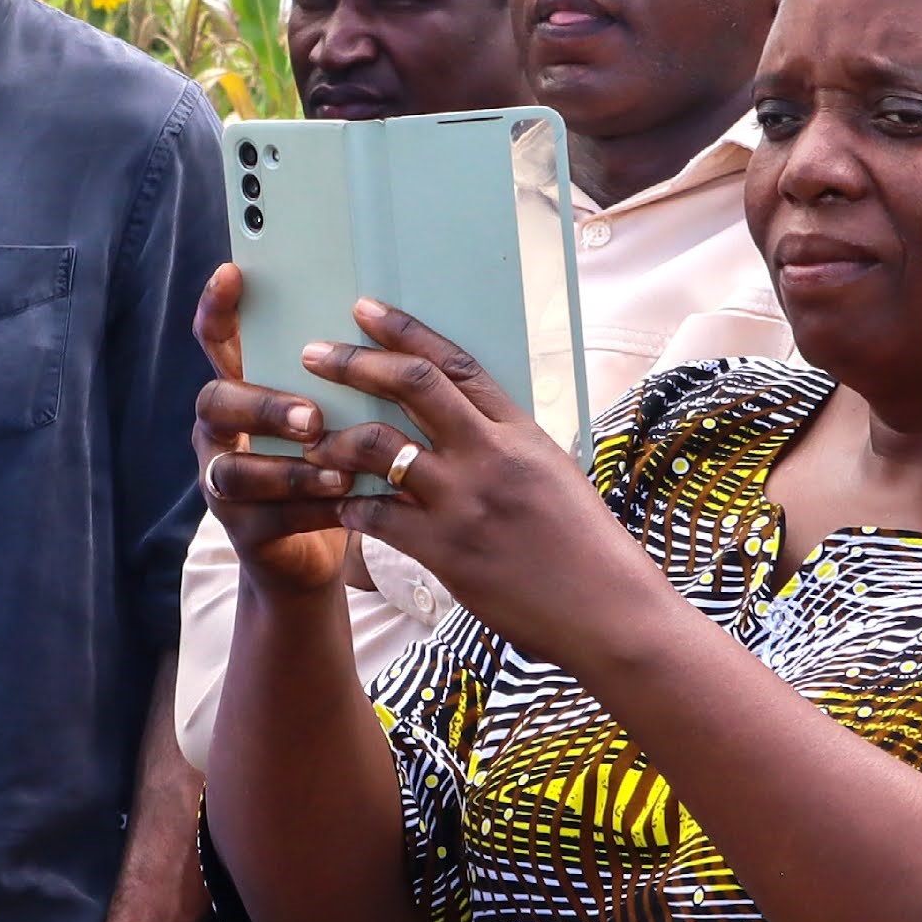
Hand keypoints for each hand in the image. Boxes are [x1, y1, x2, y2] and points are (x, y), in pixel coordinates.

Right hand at [195, 266, 391, 599]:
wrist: (314, 553)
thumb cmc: (330, 465)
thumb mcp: (333, 416)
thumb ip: (338, 380)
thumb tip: (377, 320)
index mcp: (243, 390)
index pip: (217, 341)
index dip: (218, 308)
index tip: (233, 274)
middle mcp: (220, 432)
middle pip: (216, 402)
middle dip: (263, 406)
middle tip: (313, 417)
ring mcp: (223, 482)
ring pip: (234, 468)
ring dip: (287, 469)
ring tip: (336, 471)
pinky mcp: (241, 530)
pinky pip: (266, 517)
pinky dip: (309, 508)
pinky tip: (344, 504)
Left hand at [289, 299, 668, 674]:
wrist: (608, 611)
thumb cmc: (585, 549)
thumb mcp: (553, 477)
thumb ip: (505, 448)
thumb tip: (462, 428)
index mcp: (521, 431)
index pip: (455, 363)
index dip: (405, 331)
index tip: (366, 309)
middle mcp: (491, 455)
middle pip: (412, 386)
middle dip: (355, 363)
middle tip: (313, 353)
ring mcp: (465, 501)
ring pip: (381, 447)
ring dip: (337, 440)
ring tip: (312, 440)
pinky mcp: (445, 551)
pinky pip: (376, 516)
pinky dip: (350, 507)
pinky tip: (339, 506)